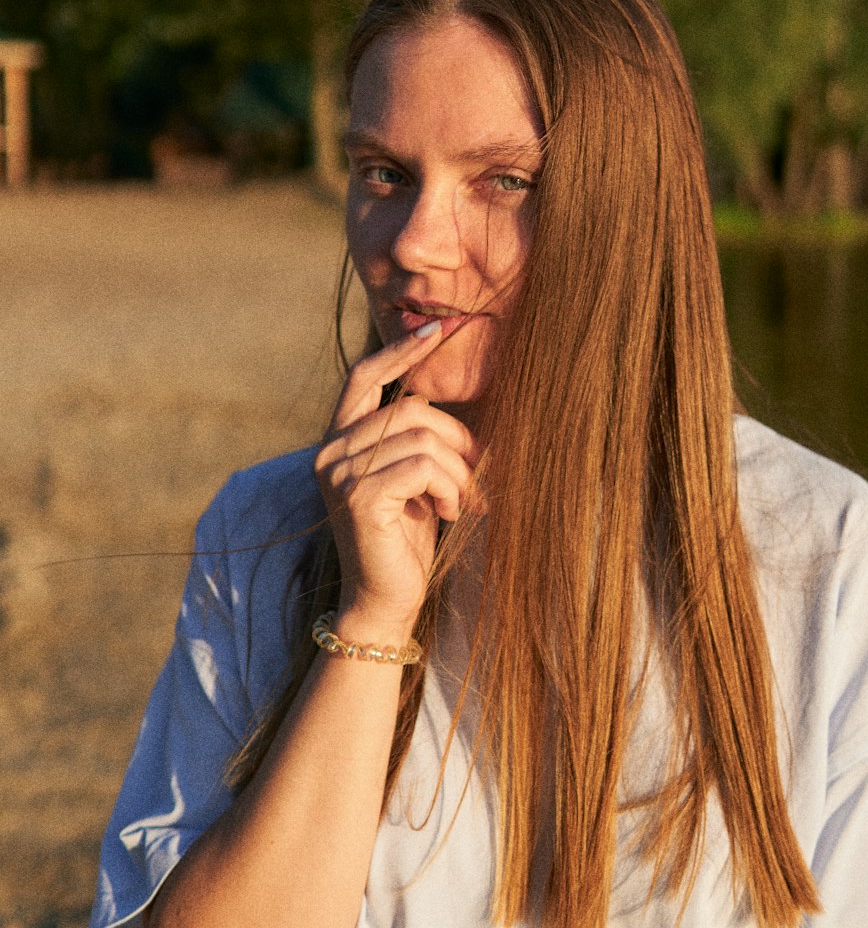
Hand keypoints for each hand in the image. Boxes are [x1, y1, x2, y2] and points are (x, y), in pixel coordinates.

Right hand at [314, 326, 479, 629]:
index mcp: (338, 440)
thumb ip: (416, 436)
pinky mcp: (359, 497)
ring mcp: (340, 473)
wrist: (386, 600)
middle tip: (478, 478)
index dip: (402, 349)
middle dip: (458, 441)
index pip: (365, 376)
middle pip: (413, 411)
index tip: (440, 327)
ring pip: (423, 438)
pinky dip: (449, 488)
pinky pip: (423, 466)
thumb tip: (446, 393)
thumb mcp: (413, 477)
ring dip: (458, 472)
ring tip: (462, 503)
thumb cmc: (407, 538)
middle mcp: (329, 451)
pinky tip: (449, 513)